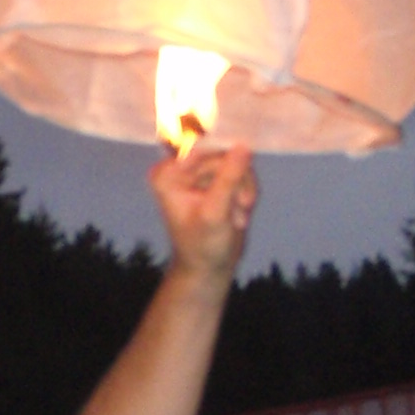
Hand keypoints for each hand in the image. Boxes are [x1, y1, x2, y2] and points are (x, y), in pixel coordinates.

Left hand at [148, 136, 256, 283]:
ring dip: (243, 190)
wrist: (209, 269)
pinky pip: (242, 171)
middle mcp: (181, 168)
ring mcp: (200, 173)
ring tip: (238, 217)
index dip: (224, 154)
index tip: (243, 157)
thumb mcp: (215, 212)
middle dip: (236, 182)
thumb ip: (228, 179)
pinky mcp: (218, 179)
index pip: (200, 147)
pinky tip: (239, 215)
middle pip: (221, 154)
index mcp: (168, 174)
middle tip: (240, 208)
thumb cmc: (202, 246)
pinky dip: (246, 193)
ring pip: (236, 162)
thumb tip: (243, 145)